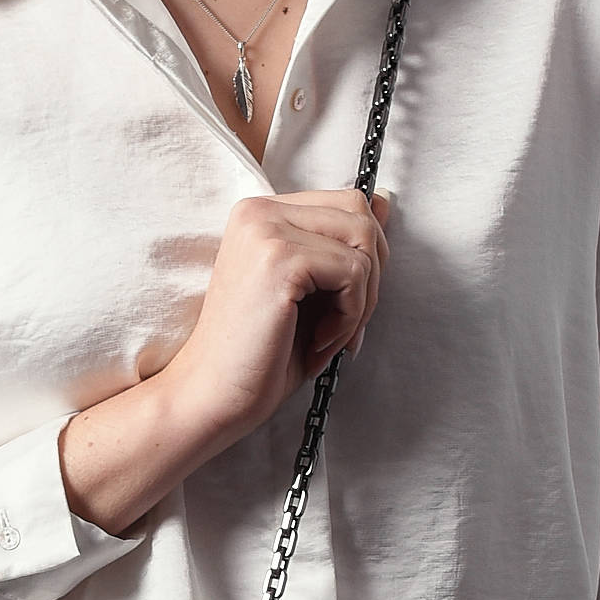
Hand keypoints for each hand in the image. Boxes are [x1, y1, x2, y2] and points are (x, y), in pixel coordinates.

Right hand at [161, 186, 391, 445]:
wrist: (214, 396)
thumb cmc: (260, 355)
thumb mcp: (313, 292)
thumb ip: (342, 245)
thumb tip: (385, 203)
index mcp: (262, 214)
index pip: (347, 205)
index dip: (364, 258)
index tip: (345, 308)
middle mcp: (259, 211)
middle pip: (360, 215)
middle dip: (371, 276)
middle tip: (345, 325)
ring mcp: (267, 230)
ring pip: (363, 242)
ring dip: (361, 301)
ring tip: (330, 336)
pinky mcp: (280, 258)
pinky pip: (353, 272)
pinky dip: (351, 315)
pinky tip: (320, 340)